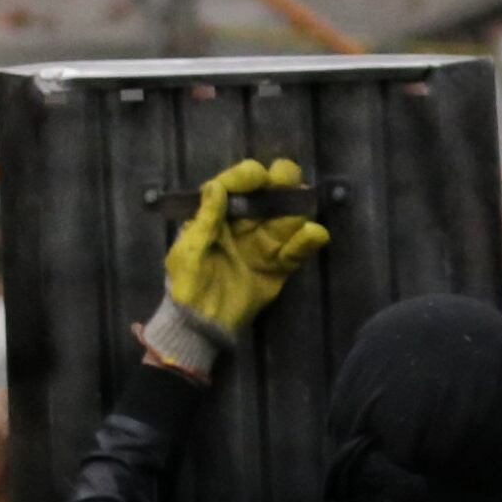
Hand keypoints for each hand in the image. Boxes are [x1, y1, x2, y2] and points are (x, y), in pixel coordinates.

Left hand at [160, 157, 329, 346]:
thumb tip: (216, 185)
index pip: (237, 184)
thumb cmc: (187, 284)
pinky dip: (308, 241)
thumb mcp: (189, 250)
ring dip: (299, 209)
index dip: (248, 177)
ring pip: (289, 217)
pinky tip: (314, 234)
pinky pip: (297, 250)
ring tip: (304, 208)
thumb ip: (206, 219)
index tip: (257, 179)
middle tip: (288, 188)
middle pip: (271, 192)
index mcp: (219, 214)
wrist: (201, 325)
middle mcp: (245, 222)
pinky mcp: (279, 266)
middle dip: (283, 183)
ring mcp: (265, 243)